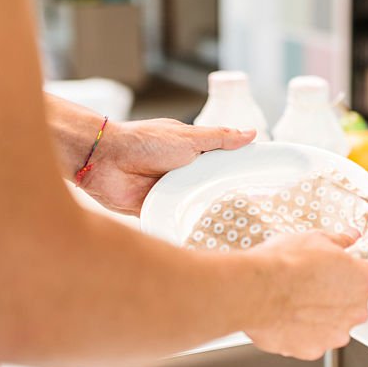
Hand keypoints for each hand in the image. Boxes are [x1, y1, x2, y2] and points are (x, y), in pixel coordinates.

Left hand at [82, 119, 254, 215]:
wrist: (105, 160)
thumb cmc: (144, 142)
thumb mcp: (190, 137)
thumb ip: (220, 138)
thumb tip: (251, 133)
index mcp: (192, 152)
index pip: (221, 163)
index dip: (238, 172)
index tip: (262, 183)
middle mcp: (183, 172)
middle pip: (210, 187)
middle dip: (225, 197)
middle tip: (253, 212)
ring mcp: (170, 191)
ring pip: (194, 205)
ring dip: (204, 211)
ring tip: (233, 227)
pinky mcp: (156, 209)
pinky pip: (175, 219)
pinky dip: (184, 223)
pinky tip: (201, 232)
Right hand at [243, 232, 367, 359]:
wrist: (255, 290)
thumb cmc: (285, 264)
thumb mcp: (316, 238)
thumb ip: (340, 241)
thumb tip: (349, 238)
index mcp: (364, 281)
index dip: (359, 261)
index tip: (348, 260)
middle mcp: (356, 312)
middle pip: (354, 299)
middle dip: (339, 289)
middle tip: (314, 277)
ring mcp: (335, 334)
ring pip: (334, 321)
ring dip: (322, 312)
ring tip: (296, 298)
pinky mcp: (312, 350)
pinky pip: (313, 337)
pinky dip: (303, 329)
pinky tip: (287, 315)